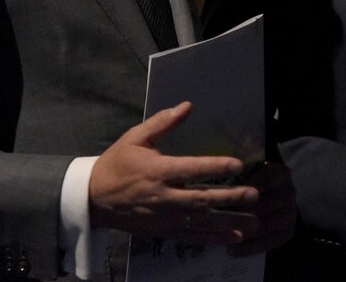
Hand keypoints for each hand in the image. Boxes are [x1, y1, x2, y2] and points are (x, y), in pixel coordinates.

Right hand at [89, 102, 258, 243]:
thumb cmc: (116, 164)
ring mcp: (162, 217)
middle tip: (253, 194)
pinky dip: (212, 238)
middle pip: (199, 198)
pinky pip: (190, 237)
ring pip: (198, 221)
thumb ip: (162, 122)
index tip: (237, 164)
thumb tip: (187, 106)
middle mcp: (162, 196)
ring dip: (226, 220)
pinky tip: (233, 237)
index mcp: (157, 171)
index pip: (190, 169)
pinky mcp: (161, 231)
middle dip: (228, 197)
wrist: (92, 198)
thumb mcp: (135, 138)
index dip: (214, 166)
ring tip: (252, 221)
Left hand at [227, 162, 297, 256]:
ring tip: (221, 236)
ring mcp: (290, 213)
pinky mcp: (288, 232)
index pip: (263, 180)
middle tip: (217, 220)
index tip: (221, 196)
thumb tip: (220, 188)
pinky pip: (268, 243)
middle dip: (238, 213)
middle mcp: (289, 192)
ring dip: (242, 232)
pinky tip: (231, 250)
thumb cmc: (249, 185)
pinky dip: (248, 248)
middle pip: (263, 205)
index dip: (242, 188)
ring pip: (264, 226)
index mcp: (281, 174)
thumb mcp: (245, 175)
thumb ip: (236, 178)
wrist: (267, 200)